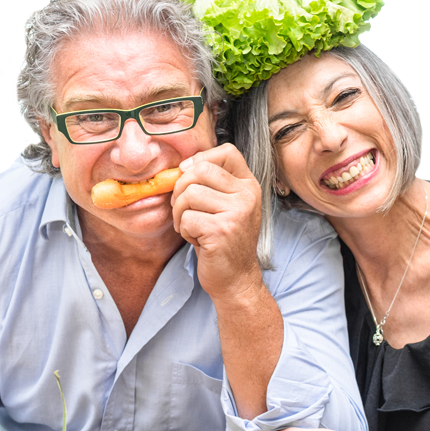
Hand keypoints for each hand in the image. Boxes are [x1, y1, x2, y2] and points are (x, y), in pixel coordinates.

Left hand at [172, 143, 263, 300]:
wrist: (235, 279)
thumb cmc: (224, 241)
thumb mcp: (226, 206)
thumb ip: (211, 184)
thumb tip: (181, 166)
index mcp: (248, 186)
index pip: (226, 151)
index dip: (201, 159)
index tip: (189, 176)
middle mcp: (247, 195)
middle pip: (200, 170)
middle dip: (181, 189)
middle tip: (182, 209)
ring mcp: (237, 213)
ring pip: (189, 194)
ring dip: (180, 214)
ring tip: (192, 227)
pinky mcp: (222, 231)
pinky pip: (186, 219)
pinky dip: (184, 231)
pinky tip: (197, 240)